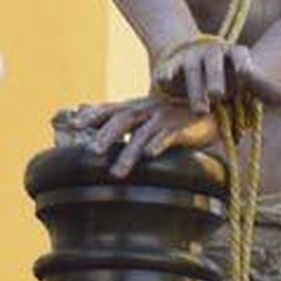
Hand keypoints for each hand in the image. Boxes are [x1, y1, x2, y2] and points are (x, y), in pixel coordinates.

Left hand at [67, 96, 220, 177]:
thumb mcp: (145, 115)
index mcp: (136, 107)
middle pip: (123, 120)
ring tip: (118, 173)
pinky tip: (151, 155)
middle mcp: (147, 110)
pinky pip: (169, 136)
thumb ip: (122, 121)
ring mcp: (164, 118)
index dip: (92, 114)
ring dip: (129, 153)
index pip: (110, 109)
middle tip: (93, 151)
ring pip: (143, 135)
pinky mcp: (181, 127)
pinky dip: (159, 144)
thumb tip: (92, 131)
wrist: (206, 110)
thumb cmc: (170, 116)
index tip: (73, 123)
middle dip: (107, 135)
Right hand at [152, 40, 280, 113]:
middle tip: (218, 95)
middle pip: (213, 63)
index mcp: (234, 54)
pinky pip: (168, 68)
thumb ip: (265, 88)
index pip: (240, 54)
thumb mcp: (247, 81)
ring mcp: (190, 57)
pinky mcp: (171, 65)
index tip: (245, 73)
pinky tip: (163, 82)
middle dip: (215, 78)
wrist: (197, 61)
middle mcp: (212, 52)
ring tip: (201, 110)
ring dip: (195, 89)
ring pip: (191, 70)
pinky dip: (166, 74)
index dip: (243, 63)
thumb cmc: (230, 76)